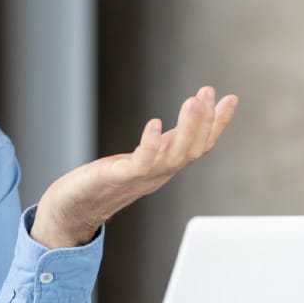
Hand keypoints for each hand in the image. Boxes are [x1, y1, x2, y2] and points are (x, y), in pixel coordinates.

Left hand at [30, 86, 237, 248]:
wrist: (72, 209)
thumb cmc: (104, 181)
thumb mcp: (142, 157)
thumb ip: (164, 143)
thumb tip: (184, 121)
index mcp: (165, 168)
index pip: (200, 147)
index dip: (217, 124)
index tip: (230, 98)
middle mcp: (158, 175)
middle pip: (192, 151)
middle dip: (205, 122)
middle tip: (208, 92)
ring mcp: (140, 178)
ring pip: (174, 156)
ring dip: (187, 129)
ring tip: (193, 101)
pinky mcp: (118, 178)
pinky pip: (142, 162)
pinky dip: (152, 143)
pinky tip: (156, 123)